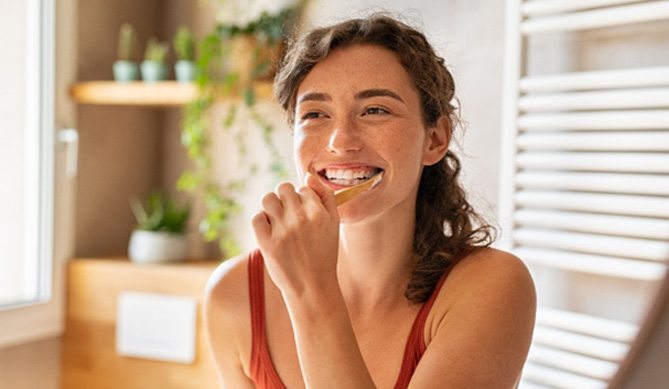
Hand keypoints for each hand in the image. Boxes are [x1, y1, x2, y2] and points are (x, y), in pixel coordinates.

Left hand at [251, 173, 339, 297]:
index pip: (303, 188)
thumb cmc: (324, 254)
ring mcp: (282, 231)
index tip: (304, 214)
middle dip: (285, 198)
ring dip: (272, 206)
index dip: (302, 199)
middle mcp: (300, 219)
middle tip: (289, 215)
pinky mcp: (266, 243)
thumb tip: (308, 176)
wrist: (312, 287)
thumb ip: (326, 197)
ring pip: (268, 199)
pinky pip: (257, 217)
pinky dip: (261, 221)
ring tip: (278, 220)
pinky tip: (270, 231)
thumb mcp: (334, 224)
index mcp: (318, 213)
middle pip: (283, 188)